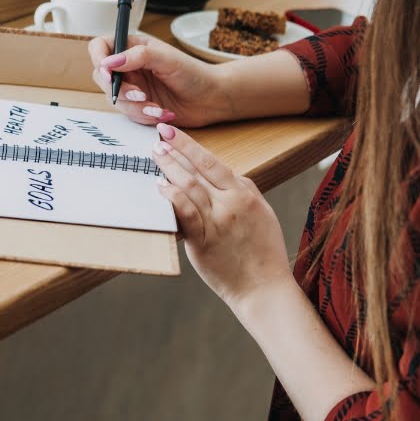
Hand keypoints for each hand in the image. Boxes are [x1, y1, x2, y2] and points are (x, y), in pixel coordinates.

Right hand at [88, 33, 228, 127]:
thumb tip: (109, 62)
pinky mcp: (138, 106)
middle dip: (119, 89)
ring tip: (156, 107)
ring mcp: (132, 87)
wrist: (212, 99)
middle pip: (102, 77)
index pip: (101, 47)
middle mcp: (129, 66)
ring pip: (114, 99)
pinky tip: (161, 113)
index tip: (109, 72)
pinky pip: (128, 114)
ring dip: (134, 106)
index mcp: (133, 47)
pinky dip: (143, 116)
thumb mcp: (167, 58)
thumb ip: (138, 56)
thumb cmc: (194, 73)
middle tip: (138, 94)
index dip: (98, 58)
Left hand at [150, 122, 292, 308]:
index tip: (171, 132)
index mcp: (244, 194)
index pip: (211, 161)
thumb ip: (243, 189)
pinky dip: (171, 197)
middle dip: (173, 152)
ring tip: (155, 158)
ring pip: (188, 188)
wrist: (264, 288)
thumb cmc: (263, 251)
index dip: (188, 144)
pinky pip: (184, 214)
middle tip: (156, 139)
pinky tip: (160, 187)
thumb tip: (222, 172)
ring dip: (168, 170)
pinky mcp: (202, 243)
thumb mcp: (263, 212)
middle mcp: (230, 205)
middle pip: (196, 171)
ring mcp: (215, 223)